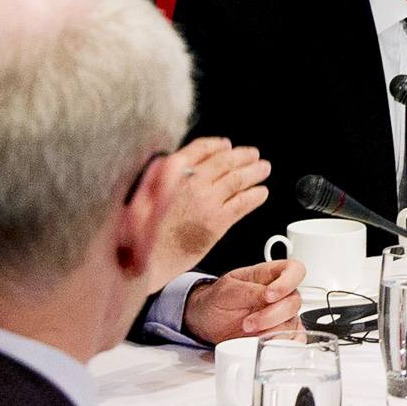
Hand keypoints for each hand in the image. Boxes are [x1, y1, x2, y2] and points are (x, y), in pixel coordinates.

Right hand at [151, 136, 269, 284]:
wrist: (146, 260)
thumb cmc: (143, 231)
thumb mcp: (143, 191)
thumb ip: (162, 175)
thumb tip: (178, 164)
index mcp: (171, 171)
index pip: (200, 148)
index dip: (217, 145)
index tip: (226, 145)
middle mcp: (191, 182)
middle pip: (224, 161)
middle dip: (242, 156)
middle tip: (253, 155)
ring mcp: (207, 201)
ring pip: (237, 179)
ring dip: (254, 172)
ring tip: (263, 169)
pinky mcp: (218, 221)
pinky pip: (243, 203)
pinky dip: (255, 195)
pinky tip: (261, 193)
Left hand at [183, 259, 303, 343]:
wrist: (205, 323)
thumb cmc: (216, 301)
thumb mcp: (226, 290)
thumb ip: (249, 290)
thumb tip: (268, 293)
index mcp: (269, 276)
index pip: (294, 270)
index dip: (288, 282)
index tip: (270, 295)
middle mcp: (280, 295)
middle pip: (294, 302)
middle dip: (271, 315)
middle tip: (248, 323)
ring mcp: (281, 316)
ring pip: (292, 323)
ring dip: (272, 332)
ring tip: (250, 335)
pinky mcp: (280, 335)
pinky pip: (292, 341)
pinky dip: (281, 345)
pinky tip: (265, 345)